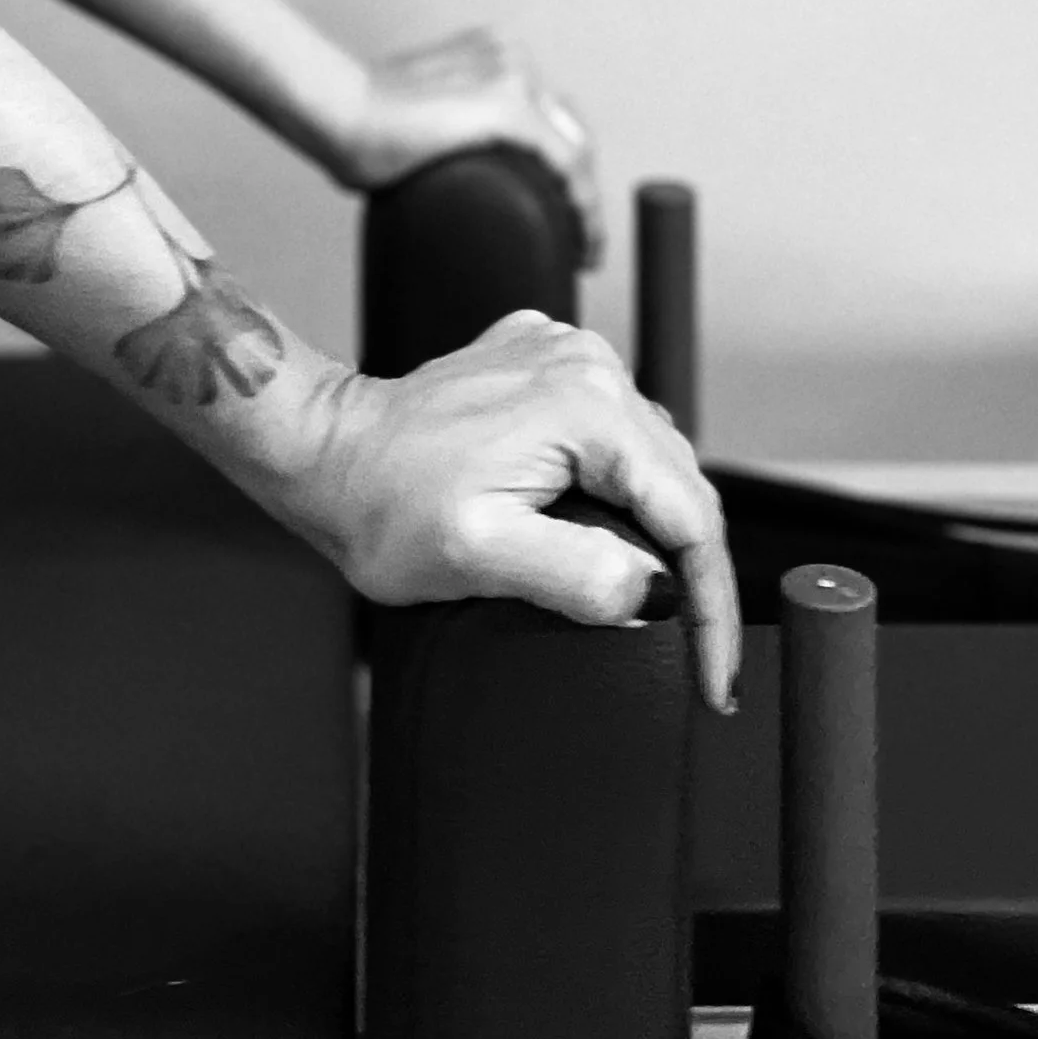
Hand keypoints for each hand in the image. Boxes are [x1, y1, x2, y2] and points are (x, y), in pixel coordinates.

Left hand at [287, 308, 739, 709]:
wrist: (322, 451)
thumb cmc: (381, 506)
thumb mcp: (478, 557)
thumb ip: (578, 574)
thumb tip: (658, 590)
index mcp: (587, 404)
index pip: (690, 515)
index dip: (714, 606)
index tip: (715, 680)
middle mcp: (587, 365)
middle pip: (679, 485)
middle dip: (697, 578)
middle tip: (702, 665)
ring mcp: (564, 358)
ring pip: (649, 461)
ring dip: (660, 533)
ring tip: (666, 611)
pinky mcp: (541, 368)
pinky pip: (610, 437)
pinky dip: (621, 490)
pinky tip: (609, 534)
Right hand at [323, 26, 604, 268]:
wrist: (336, 110)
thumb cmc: (360, 123)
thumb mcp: (424, 121)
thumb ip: (450, 135)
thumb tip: (454, 185)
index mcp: (493, 55)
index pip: (550, 114)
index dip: (566, 168)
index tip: (565, 212)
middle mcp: (511, 56)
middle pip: (569, 130)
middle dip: (580, 188)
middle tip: (578, 240)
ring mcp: (513, 75)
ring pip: (574, 148)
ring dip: (585, 202)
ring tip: (582, 248)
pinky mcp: (508, 105)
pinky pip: (566, 163)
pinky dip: (581, 205)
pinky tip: (582, 241)